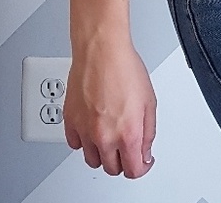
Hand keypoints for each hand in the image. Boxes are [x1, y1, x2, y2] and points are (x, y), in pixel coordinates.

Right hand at [64, 40, 155, 178]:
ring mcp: (85, 130)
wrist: (101, 50)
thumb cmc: (124, 67)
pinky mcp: (70, 121)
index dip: (141, 167)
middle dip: (122, 160)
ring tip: (109, 137)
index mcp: (128, 134)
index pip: (133, 171)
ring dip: (102, 153)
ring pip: (92, 160)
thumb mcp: (150, 101)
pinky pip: (75, 144)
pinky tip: (91, 128)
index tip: (142, 160)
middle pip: (112, 169)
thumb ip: (148, 132)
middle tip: (126, 146)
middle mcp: (104, 137)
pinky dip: (83, 140)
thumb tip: (145, 151)